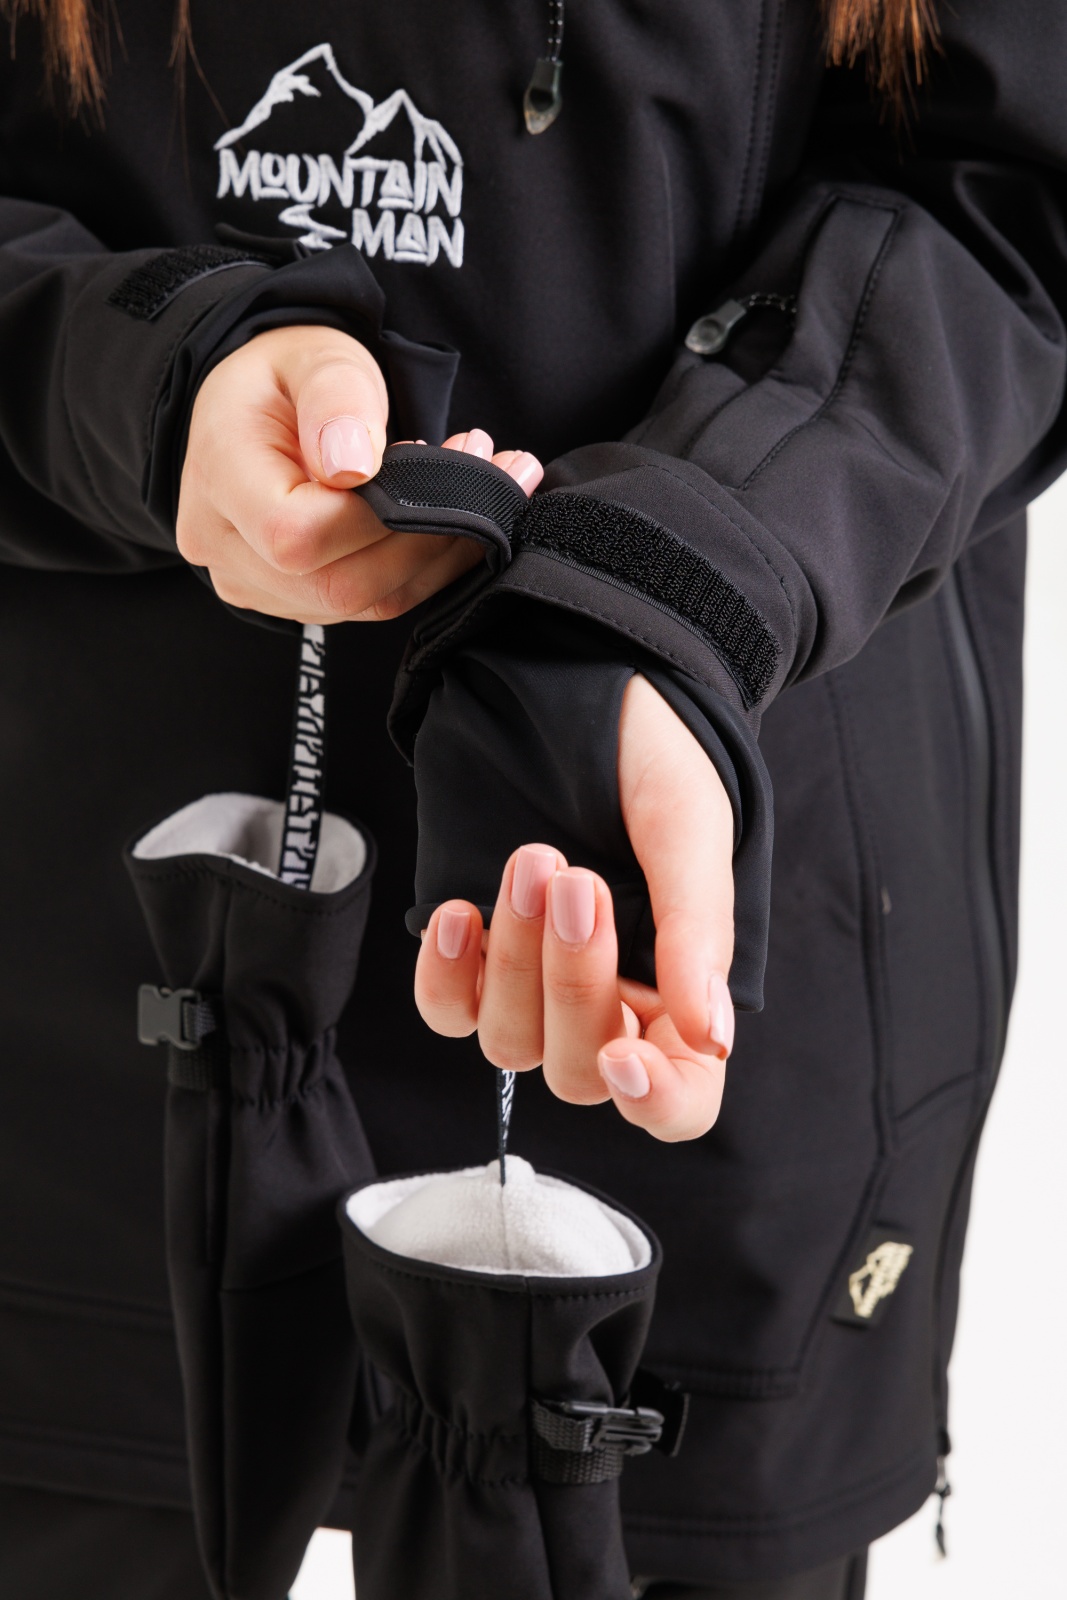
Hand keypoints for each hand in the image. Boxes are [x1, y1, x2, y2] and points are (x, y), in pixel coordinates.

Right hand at [176, 325, 541, 622]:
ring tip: (481, 484)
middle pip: (339, 585)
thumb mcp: (317, 356)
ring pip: (366, 601)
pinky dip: (424, 564)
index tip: (433, 455)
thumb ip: (338, 398)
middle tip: (490, 468)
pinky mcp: (293, 600)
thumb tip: (353, 466)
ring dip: (440, 551)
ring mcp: (257, 584)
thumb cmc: (285, 377)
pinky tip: (453, 517)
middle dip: (431, 535)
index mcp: (219, 478)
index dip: (379, 516)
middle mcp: (227, 547)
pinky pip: (371, 601)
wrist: (254, 407)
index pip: (297, 535)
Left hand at [414, 675, 735, 1140]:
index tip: (627, 1054)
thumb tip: (711, 1039)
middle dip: (572, 985)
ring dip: (515, 959)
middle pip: (581, 1070)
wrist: (577, 676)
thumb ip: (699, 933)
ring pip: (510, 1040)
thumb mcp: (691, 830)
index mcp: (682, 989)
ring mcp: (534, 982)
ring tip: (531, 860)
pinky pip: (447, 1010)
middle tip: (575, 878)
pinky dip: (446, 976)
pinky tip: (456, 914)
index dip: (656, 1101)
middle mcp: (609, 1001)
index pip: (680, 1097)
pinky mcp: (473, 953)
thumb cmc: (653, 754)